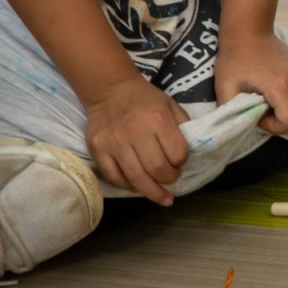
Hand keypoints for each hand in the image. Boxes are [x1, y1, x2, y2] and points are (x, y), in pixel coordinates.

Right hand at [82, 77, 189, 203]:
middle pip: (156, 169)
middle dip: (168, 179)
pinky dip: (127, 186)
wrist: (110, 91)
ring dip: (151, 191)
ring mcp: (114, 144)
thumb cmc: (145, 99)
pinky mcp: (97, 151)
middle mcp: (136, 133)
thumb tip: (190, 153)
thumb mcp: (171, 105)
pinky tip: (138, 188)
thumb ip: (182, 127)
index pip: (176, 152)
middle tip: (172, 179)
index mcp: (158, 120)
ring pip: (135, 178)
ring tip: (162, 197)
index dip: (182, 162)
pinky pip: (114, 177)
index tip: (181, 163)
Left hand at [216, 29, 287, 135]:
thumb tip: (249, 124)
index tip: (257, 114)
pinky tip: (278, 93)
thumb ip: (235, 113)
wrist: (249, 31)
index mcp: (282, 85)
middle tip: (264, 112)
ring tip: (271, 102)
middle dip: (283, 122)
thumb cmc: (234, 60)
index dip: (274, 126)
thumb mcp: (225, 90)